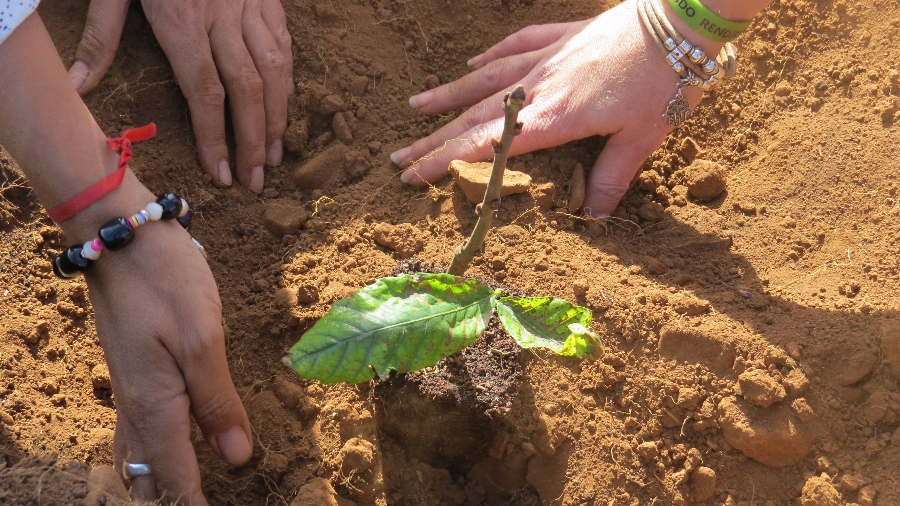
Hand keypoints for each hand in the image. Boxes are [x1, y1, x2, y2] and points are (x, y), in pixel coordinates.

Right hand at [66, 178, 252, 503]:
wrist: (119, 233)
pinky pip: (134, 430)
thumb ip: (218, 401)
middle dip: (172, 501)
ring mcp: (128, 388)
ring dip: (158, 483)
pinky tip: (165, 452)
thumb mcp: (202, 339)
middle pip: (147, 477)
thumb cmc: (165, 280)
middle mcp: (136, 406)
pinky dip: (150, 454)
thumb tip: (237, 458)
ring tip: (186, 495)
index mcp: (156, 405)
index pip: (175, 479)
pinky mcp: (131, 370)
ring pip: (136, 456)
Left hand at [68, 0, 293, 193]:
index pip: (205, 91)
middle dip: (255, 140)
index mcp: (182, 20)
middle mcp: (222, 17)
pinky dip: (288, 78)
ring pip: (275, 70)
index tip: (222, 174)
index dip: (216, 136)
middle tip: (257, 180)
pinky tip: (286, 106)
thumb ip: (100, 36)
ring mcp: (250, 5)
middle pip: (247, 90)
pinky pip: (284, 43)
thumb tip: (78, 87)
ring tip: (278, 155)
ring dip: (278, 117)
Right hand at [391, 0, 721, 215]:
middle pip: (473, 117)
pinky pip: (514, 46)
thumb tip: (598, 220)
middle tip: (398, 159)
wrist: (680, 21)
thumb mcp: (643, 138)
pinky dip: (490, 57)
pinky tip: (472, 62)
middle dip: (433, 141)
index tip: (413, 178)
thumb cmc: (665, 81)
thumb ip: (613, 178)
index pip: (486, 145)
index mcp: (553, 117)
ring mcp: (545, 58)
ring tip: (415, 109)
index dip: (446, 163)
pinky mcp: (560, 36)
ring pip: (484, 80)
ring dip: (448, 97)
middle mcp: (538, 87)